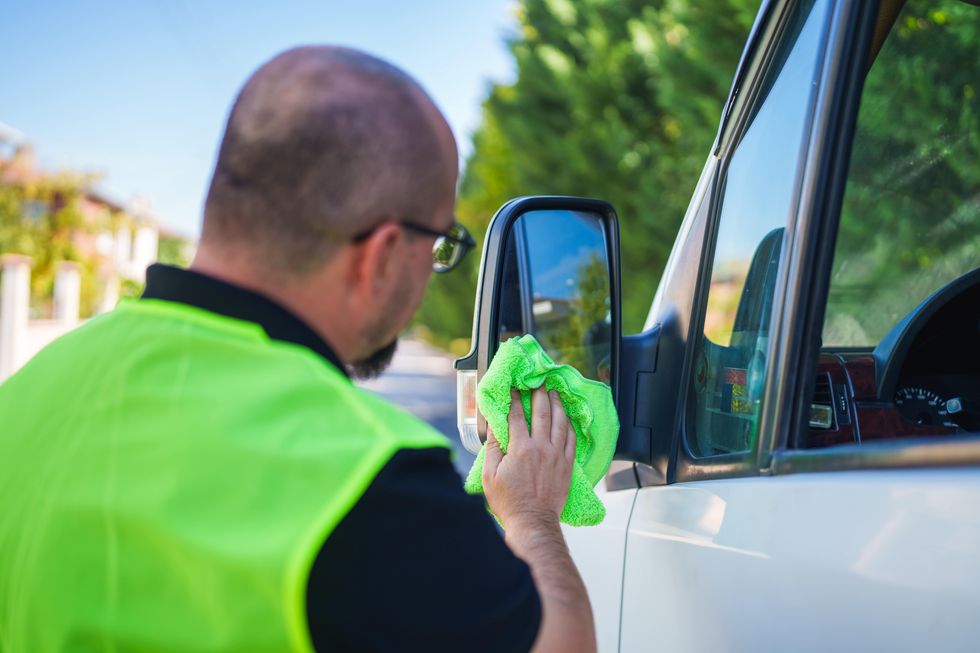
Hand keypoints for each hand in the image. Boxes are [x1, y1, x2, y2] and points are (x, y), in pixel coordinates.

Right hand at [482, 388, 575, 527]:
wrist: (532, 522)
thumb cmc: (509, 502)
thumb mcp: (490, 475)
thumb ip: (493, 448)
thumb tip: (495, 428)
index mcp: (520, 448)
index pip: (516, 416)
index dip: (514, 399)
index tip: (514, 389)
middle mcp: (541, 447)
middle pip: (542, 412)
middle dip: (539, 394)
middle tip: (538, 383)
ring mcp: (556, 455)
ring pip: (559, 422)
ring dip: (557, 405)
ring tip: (554, 393)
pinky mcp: (567, 465)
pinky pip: (571, 439)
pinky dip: (569, 425)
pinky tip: (567, 418)